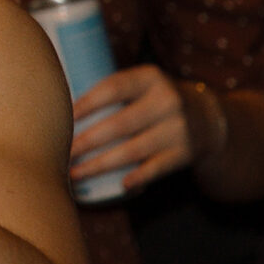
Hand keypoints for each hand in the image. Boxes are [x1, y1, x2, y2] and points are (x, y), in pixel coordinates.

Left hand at [69, 65, 214, 192]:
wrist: (207, 118)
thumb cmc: (154, 101)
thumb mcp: (142, 86)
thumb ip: (112, 92)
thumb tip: (56, 104)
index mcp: (150, 78)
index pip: (113, 88)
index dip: (86, 103)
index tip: (63, 117)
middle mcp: (167, 100)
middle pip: (119, 124)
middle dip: (86, 141)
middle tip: (61, 152)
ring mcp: (178, 128)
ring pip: (133, 150)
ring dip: (100, 164)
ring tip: (74, 172)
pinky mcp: (184, 153)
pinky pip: (156, 168)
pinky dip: (138, 177)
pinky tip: (119, 186)